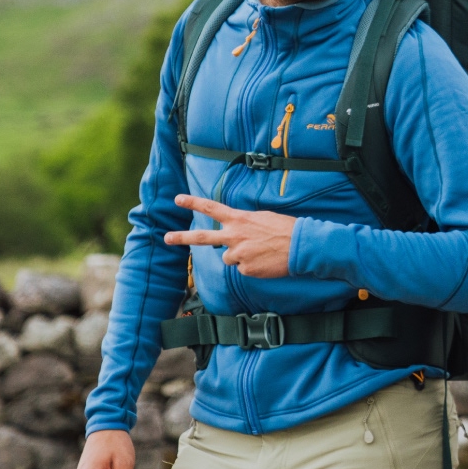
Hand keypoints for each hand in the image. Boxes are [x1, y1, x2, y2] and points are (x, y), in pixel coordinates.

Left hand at [168, 195, 295, 276]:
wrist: (301, 246)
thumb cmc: (286, 230)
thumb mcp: (263, 218)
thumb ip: (245, 225)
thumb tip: (237, 235)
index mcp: (239, 219)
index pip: (212, 208)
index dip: (193, 203)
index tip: (178, 199)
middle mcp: (234, 236)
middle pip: (203, 237)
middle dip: (182, 237)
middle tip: (166, 238)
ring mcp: (238, 253)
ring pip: (229, 258)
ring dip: (240, 256)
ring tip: (260, 252)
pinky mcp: (245, 269)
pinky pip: (243, 269)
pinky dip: (252, 266)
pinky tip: (265, 261)